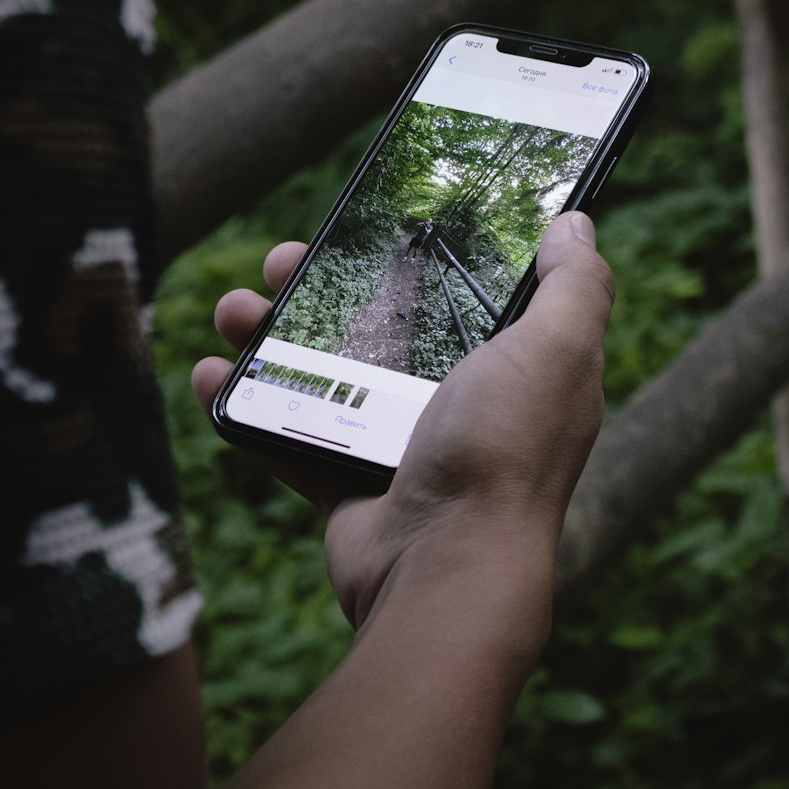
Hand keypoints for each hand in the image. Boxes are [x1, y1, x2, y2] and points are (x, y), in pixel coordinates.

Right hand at [192, 212, 614, 629]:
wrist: (442, 569)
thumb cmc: (503, 452)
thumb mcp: (556, 350)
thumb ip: (574, 287)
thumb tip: (576, 224)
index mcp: (515, 369)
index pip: (467, 292)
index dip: (421, 253)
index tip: (373, 218)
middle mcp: (460, 405)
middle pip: (381, 324)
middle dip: (322, 286)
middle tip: (280, 261)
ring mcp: (400, 446)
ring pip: (325, 373)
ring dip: (270, 336)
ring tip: (232, 311)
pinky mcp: (348, 484)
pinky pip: (288, 433)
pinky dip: (246, 404)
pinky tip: (212, 376)